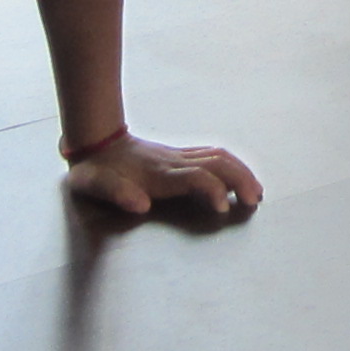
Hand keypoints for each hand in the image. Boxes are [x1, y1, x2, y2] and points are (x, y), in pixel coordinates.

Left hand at [64, 131, 264, 220]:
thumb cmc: (95, 170)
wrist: (94, 141)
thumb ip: (116, 193)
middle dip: (239, 180)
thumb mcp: (93, 184)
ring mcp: (177, 156)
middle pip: (215, 163)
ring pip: (218, 156)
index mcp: (156, 174)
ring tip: (256, 191)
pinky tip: (241, 176)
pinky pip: (212, 155)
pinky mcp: (179, 155)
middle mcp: (172, 162)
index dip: (212, 190)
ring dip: (240, 172)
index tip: (223, 209)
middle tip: (255, 200)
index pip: (194, 176)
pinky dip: (232, 165)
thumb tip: (141, 205)